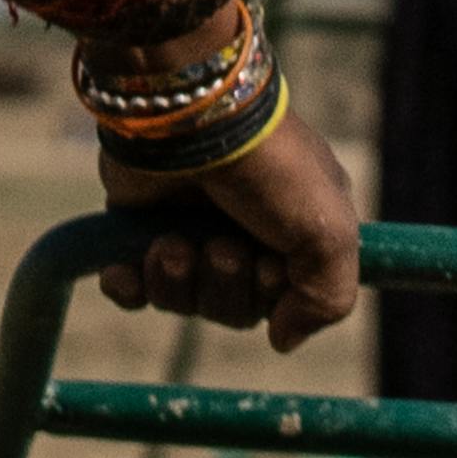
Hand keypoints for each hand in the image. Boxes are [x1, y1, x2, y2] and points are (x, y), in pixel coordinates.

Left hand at [101, 119, 367, 351]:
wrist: (187, 118)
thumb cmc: (270, 171)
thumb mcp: (330, 234)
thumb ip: (329, 299)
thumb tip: (283, 339)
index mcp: (296, 230)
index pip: (284, 301)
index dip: (271, 297)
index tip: (269, 268)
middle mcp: (245, 231)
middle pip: (233, 309)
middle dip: (222, 286)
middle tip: (218, 247)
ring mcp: (191, 227)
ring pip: (183, 302)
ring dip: (176, 282)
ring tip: (171, 244)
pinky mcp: (141, 227)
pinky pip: (135, 290)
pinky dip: (130, 287)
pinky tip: (126, 268)